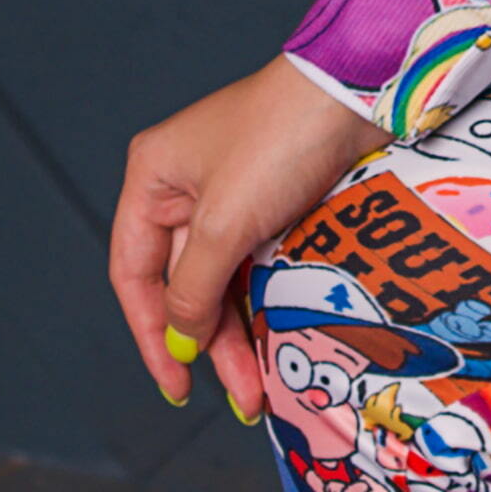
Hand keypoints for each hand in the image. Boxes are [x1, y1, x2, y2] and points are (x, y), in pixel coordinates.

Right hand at [107, 53, 377, 418]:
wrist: (357, 94)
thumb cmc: (281, 140)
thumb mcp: (224, 224)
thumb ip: (194, 288)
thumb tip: (180, 339)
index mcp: (151, 179)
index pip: (133, 274)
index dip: (151, 334)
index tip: (175, 385)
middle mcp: (184, 187)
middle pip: (183, 285)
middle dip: (209, 345)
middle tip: (240, 397)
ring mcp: (230, 194)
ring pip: (224, 281)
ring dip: (239, 335)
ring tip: (261, 386)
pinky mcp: (274, 201)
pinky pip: (257, 267)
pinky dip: (263, 305)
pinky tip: (275, 343)